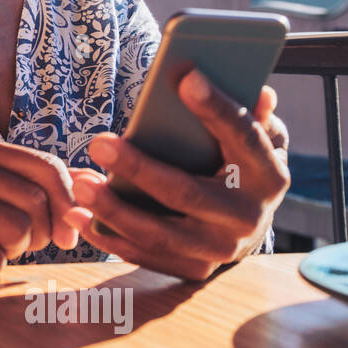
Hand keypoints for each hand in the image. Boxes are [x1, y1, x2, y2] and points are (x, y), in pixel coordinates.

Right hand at [0, 139, 81, 278]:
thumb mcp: (21, 201)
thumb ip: (59, 188)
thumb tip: (97, 181)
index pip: (45, 166)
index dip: (68, 204)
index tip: (68, 237)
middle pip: (34, 200)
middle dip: (40, 232)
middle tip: (21, 242)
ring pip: (16, 228)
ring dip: (16, 249)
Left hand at [64, 68, 290, 281]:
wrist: (246, 228)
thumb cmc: (241, 169)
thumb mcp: (258, 141)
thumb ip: (254, 118)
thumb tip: (261, 92)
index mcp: (269, 176)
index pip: (244, 137)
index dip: (216, 108)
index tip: (185, 77)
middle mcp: (249, 218)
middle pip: (186, 192)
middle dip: (137, 168)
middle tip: (98, 143)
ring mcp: (221, 249)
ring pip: (159, 232)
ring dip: (112, 209)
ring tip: (79, 182)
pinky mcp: (195, 269)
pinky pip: (144, 255)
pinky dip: (108, 236)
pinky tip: (78, 215)